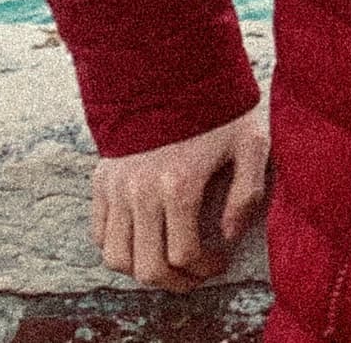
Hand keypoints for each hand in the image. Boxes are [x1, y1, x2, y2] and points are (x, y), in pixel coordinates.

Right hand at [90, 109, 269, 290]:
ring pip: (117, 258)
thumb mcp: (250, 141)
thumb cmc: (219, 106)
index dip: (204, 268)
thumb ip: (247, 193)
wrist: (174, 69)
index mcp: (179, 185)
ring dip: (142, 270)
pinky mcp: (102, 179)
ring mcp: (117, 187)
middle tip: (194, 273)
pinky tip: (144, 239)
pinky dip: (118, 247)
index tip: (218, 261)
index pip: (183, 255)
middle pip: (148, 267)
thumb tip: (229, 235)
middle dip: (175, 281)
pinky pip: (100, 234)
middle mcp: (141, 192)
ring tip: (167, 262)